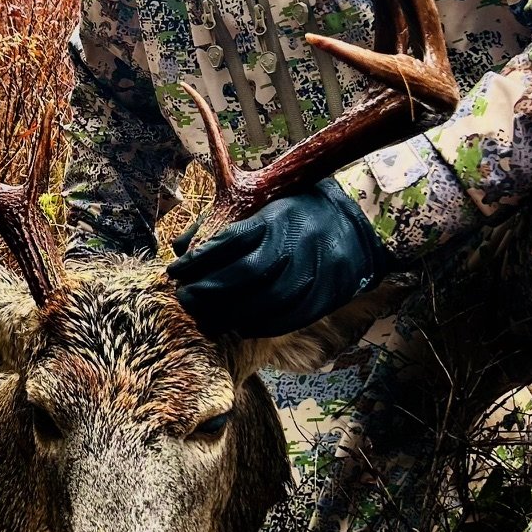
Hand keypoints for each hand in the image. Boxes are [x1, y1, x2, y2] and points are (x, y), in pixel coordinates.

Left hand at [166, 177, 386, 337]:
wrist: (356, 227)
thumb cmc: (297, 213)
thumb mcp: (261, 205)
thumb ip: (219, 224)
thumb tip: (178, 247)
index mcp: (277, 218)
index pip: (230, 241)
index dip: (198, 260)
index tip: (175, 272)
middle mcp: (296, 245)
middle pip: (245, 275)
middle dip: (209, 290)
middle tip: (184, 298)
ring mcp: (314, 273)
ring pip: (266, 302)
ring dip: (229, 313)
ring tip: (205, 317)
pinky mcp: (325, 297)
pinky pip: (288, 319)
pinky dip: (258, 326)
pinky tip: (238, 325)